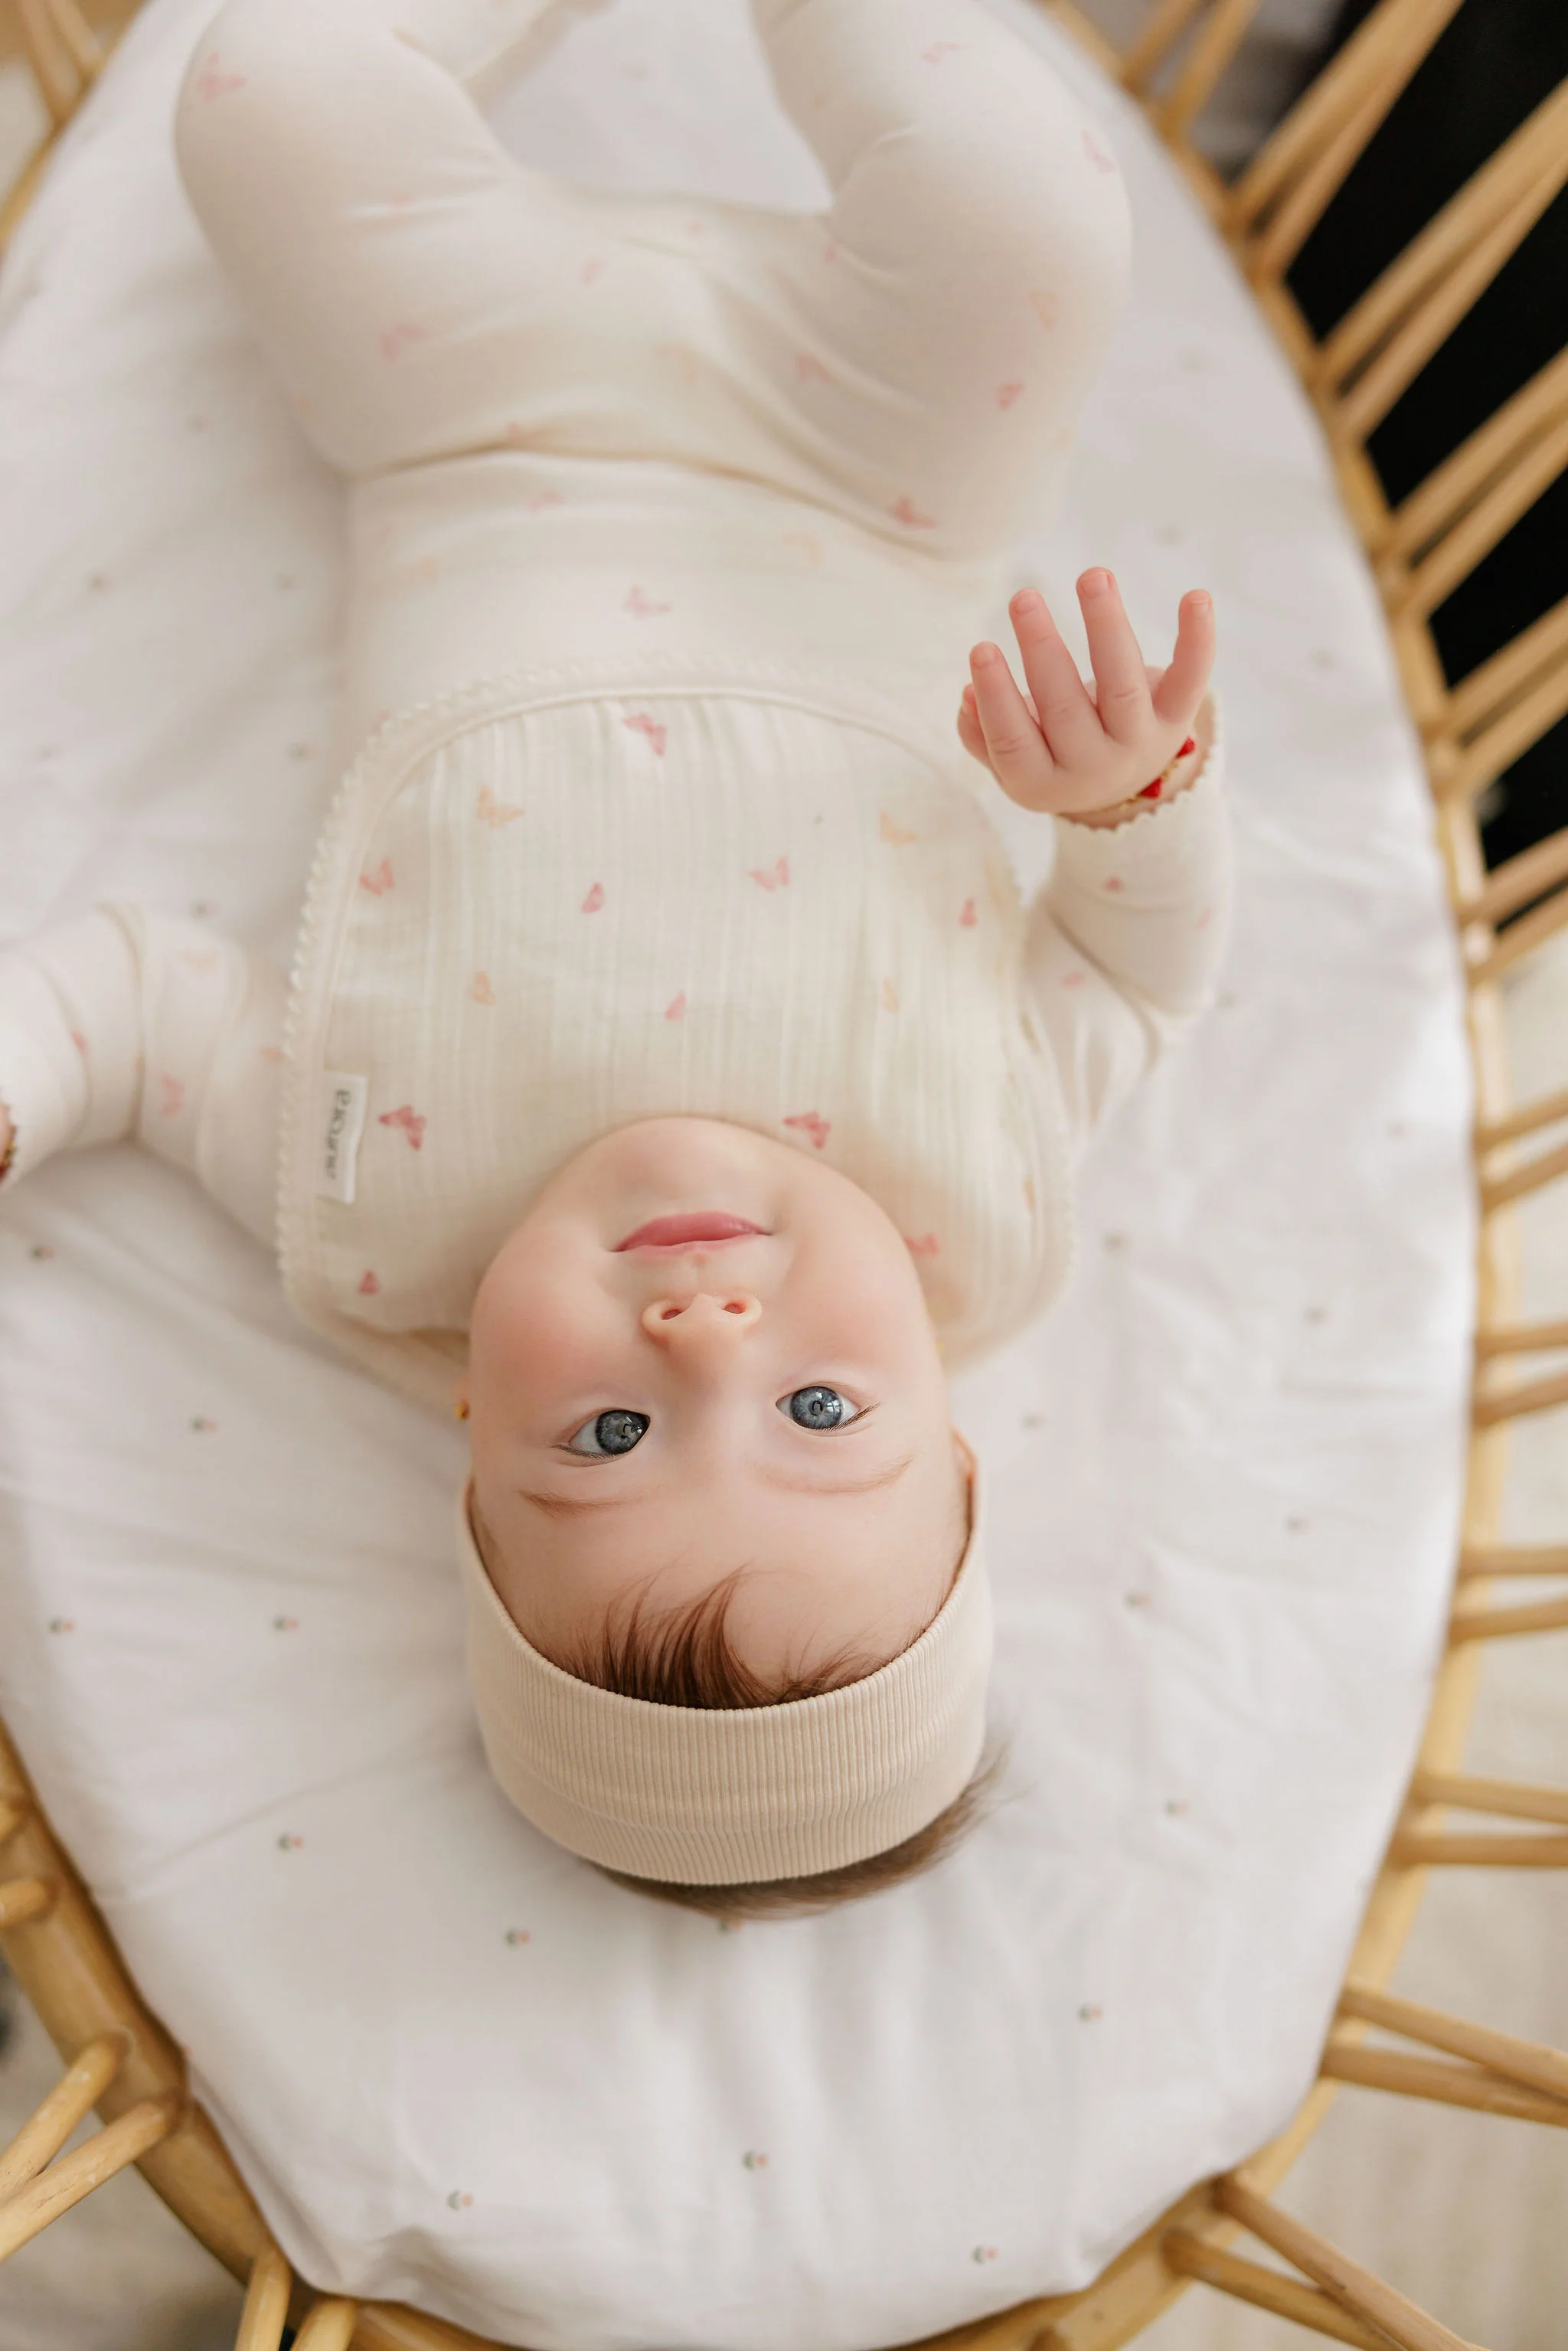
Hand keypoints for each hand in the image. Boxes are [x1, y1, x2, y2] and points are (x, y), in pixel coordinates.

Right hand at [957, 571, 1213, 818]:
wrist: (1121, 782)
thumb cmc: (1051, 753)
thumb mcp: (1012, 759)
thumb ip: (982, 735)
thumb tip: (968, 696)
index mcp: (1044, 783)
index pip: (1014, 743)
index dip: (997, 698)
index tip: (981, 649)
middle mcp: (1094, 770)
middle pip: (1066, 709)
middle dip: (1043, 650)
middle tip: (1023, 599)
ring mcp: (1138, 744)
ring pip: (1123, 685)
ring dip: (1107, 626)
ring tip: (1092, 576)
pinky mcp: (1176, 718)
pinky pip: (1190, 679)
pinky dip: (1197, 639)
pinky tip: (1195, 597)